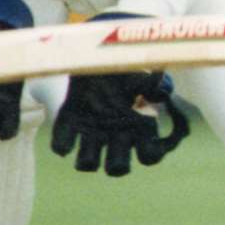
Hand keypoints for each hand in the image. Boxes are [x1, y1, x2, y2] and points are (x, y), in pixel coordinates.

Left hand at [48, 12, 189, 175]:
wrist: (100, 55)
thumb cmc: (127, 68)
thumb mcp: (144, 74)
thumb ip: (156, 84)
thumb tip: (161, 93)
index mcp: (138, 129)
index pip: (149, 157)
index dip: (152, 154)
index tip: (151, 138)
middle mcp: (115, 137)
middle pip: (117, 170)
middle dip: (116, 163)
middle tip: (117, 139)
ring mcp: (91, 133)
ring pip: (86, 165)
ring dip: (87, 159)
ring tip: (91, 137)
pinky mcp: (70, 123)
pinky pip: (62, 145)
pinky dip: (63, 144)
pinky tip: (71, 131)